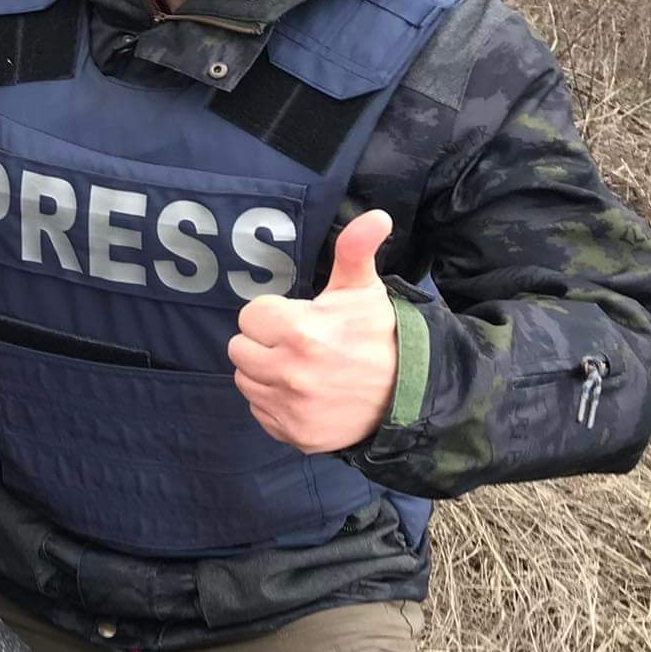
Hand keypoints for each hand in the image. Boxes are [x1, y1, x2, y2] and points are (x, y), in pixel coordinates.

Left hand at [227, 209, 397, 453]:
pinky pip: (260, 411)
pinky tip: (305, 393)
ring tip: (302, 367)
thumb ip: (356, 250)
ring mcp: (290, 408)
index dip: (273, 314)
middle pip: (239, 348)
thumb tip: (375, 216)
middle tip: (298, 343)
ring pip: (246, 380)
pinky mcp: (294, 434)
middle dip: (264, 342)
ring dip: (265, 372)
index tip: (298, 319)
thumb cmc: (380, 336)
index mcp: (300, 332)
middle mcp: (289, 373)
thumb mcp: (364, 290)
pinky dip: (275, 402)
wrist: (411, 394)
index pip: (250, 315)